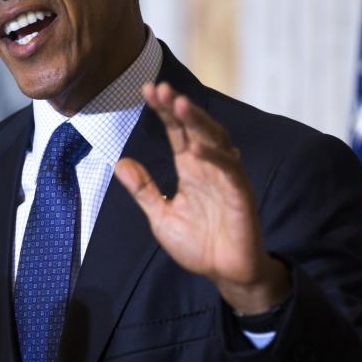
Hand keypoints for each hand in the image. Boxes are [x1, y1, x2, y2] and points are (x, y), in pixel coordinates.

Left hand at [114, 82, 290, 314]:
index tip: (147, 90)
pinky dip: (215, 156)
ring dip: (198, 121)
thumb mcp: (161, 216)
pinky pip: (229, 170)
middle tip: (160, 88)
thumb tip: (121, 162)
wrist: (224, 273)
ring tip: (179, 103)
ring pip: (215, 140)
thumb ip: (144, 190)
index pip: (176, 131)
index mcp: (190, 168)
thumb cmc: (198, 244)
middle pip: (195, 128)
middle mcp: (208, 166)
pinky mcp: (240, 194)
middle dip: (178, 107)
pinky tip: (197, 147)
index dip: (164, 110)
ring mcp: (226, 177)